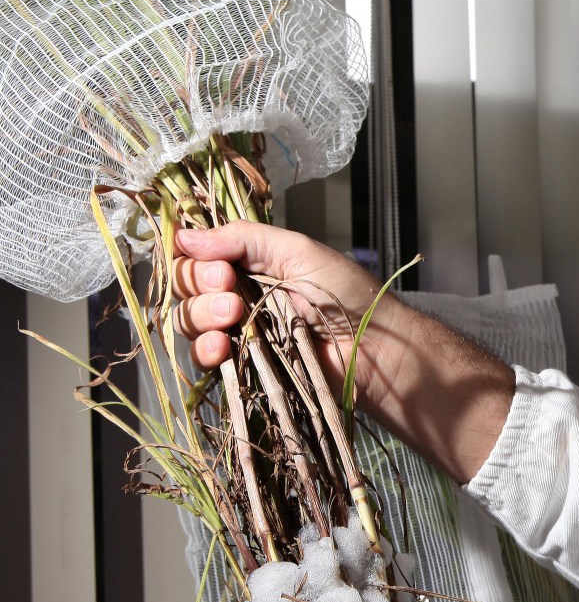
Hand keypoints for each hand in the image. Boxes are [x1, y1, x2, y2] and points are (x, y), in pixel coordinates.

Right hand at [173, 220, 515, 482]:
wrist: (372, 346)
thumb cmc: (346, 294)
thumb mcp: (298, 251)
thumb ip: (243, 239)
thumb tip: (183, 235)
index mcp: (250, 263)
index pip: (196, 256)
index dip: (196, 259)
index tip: (219, 265)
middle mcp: (238, 294)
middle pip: (187, 287)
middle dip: (200, 285)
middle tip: (230, 289)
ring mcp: (239, 332)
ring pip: (189, 321)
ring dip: (202, 315)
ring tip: (233, 315)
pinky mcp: (245, 366)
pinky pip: (205, 360)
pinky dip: (205, 351)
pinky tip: (220, 348)